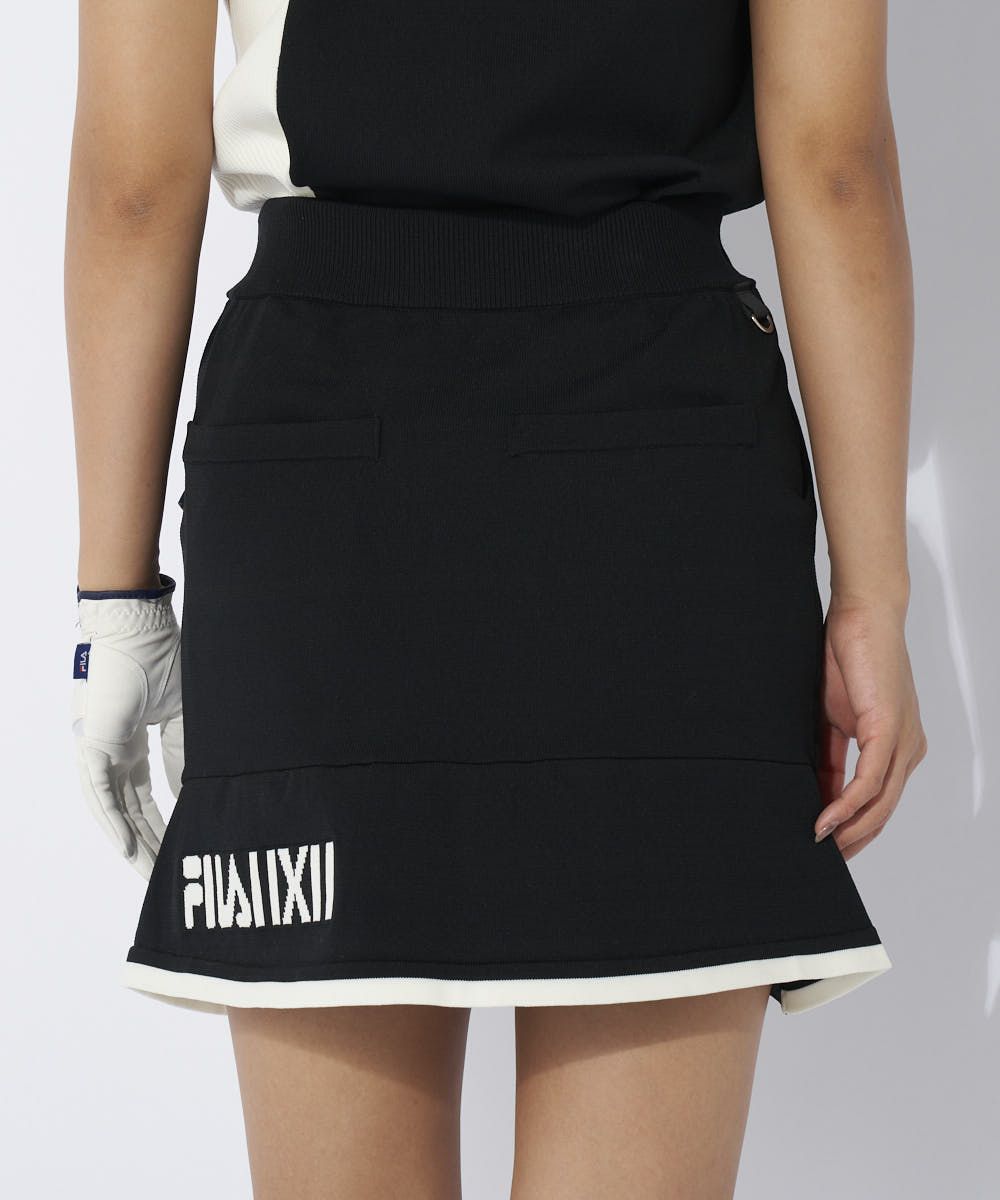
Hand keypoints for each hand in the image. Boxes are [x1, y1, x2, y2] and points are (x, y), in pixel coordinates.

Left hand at [71, 573, 183, 879]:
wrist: (140, 628)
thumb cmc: (162, 660)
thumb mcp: (183, 719)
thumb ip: (185, 758)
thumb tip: (192, 796)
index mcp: (133, 745)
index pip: (146, 799)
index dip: (164, 827)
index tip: (182, 851)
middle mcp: (113, 754)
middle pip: (130, 814)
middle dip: (149, 847)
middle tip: (165, 880)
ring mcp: (100, 750)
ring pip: (113, 810)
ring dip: (132, 843)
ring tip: (148, 874)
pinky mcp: (93, 743)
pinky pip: (101, 792)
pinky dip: (114, 821)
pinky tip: (127, 847)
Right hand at [813, 595, 927, 860]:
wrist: (861, 615)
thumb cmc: (846, 658)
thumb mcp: (832, 719)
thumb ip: (829, 758)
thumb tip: (818, 795)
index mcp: (897, 745)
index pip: (876, 800)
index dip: (851, 827)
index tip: (823, 845)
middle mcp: (908, 748)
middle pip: (883, 811)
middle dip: (852, 839)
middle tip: (821, 859)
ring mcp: (902, 741)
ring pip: (880, 804)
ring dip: (849, 830)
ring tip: (819, 846)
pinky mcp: (888, 730)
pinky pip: (870, 782)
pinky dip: (846, 805)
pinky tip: (824, 819)